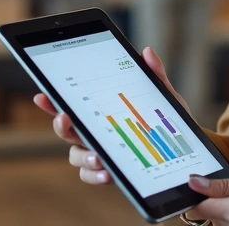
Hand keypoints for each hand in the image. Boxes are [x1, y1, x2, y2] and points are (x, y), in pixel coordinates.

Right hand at [34, 46, 191, 184]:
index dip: (52, 101)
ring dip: (81, 155)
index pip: (71, 104)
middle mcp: (95, 132)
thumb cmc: (166, 120)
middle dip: (60, 125)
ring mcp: (100, 152)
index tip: (42, 95)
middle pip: (66, 130)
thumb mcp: (162, 95)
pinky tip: (106, 173)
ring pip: (75, 155)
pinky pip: (91, 175)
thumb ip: (154, 74)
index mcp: (100, 110)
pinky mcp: (110, 171)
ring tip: (96, 156)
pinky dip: (94, 175)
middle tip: (64, 119)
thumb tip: (147, 52)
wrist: (185, 147)